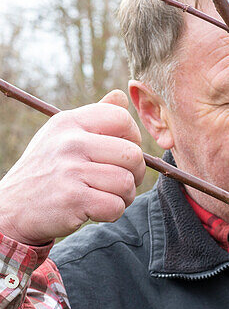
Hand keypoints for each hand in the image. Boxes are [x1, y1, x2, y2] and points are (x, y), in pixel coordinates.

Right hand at [0, 90, 145, 244]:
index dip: (133, 139)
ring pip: (127, 183)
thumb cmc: (46, 171)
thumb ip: (94, 117)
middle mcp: (69, 142)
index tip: (122, 154)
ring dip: (123, 197)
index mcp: (69, 122)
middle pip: (133, 155)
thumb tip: (121, 95)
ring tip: (103, 195)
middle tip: (117, 182)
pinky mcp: (73, 198)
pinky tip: (94, 209)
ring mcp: (70, 170)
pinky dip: (111, 213)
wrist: (13, 209)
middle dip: (134, 174)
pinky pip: (116, 206)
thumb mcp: (62, 136)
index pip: (121, 118)